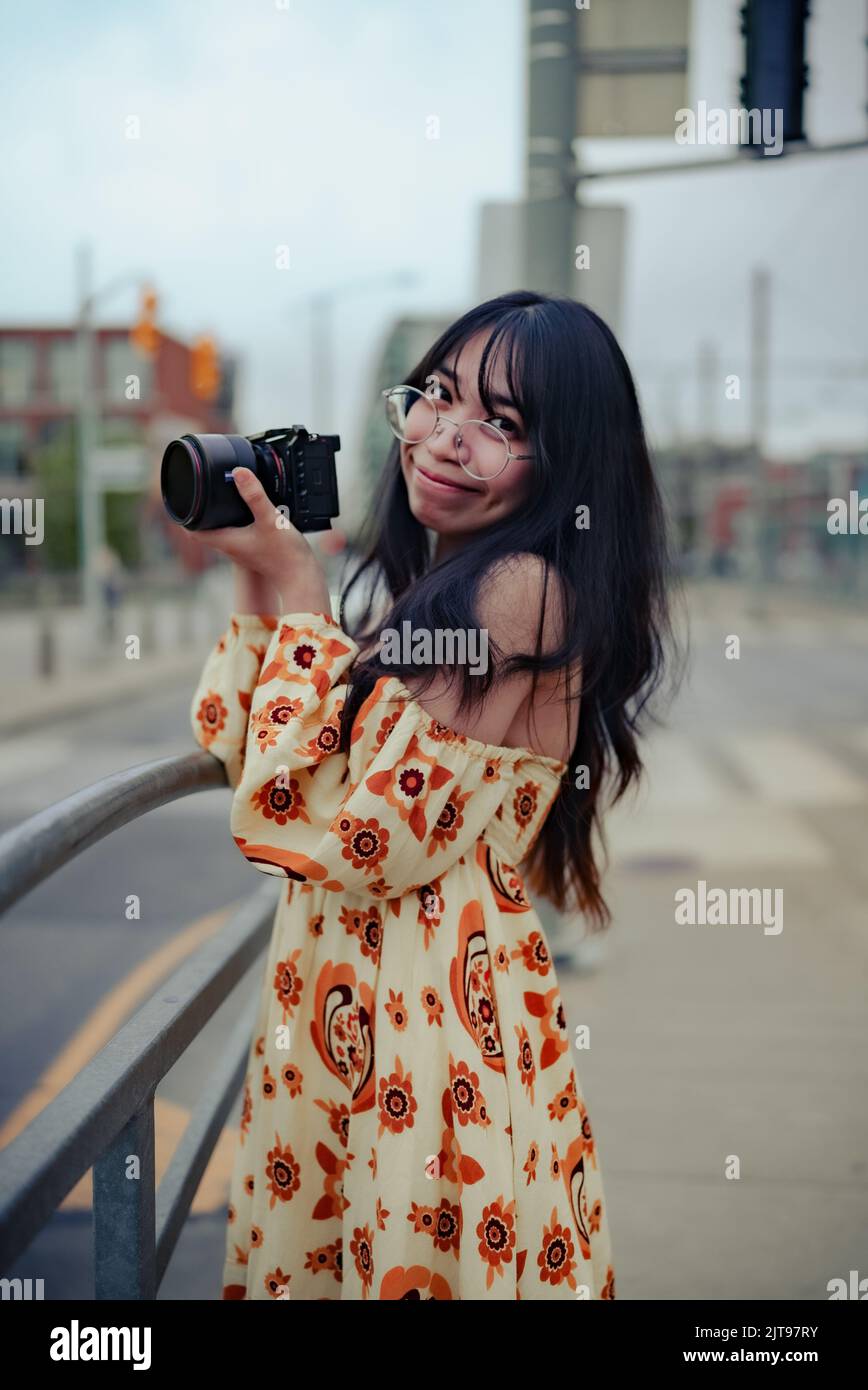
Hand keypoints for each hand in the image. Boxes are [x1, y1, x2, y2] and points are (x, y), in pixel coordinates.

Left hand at [187, 468, 332, 614]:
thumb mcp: (270, 519)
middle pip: (205, 528)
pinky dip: (236, 519)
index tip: (183, 496)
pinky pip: (237, 532)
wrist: (301, 577)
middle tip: (200, 489)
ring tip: (220, 495)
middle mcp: (230, 546)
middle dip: (200, 510)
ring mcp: (242, 549)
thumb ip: (254, 495)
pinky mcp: (254, 548)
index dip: (184, 514)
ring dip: (218, 514)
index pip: (192, 530)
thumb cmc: (285, 554)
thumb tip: (239, 472)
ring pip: (221, 530)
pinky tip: (247, 509)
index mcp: (226, 540)